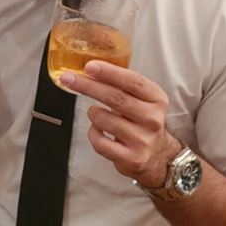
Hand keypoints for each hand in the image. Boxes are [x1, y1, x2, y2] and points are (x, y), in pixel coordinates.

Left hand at [58, 61, 177, 187]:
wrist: (156, 155)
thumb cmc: (141, 121)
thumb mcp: (141, 99)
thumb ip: (121, 85)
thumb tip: (90, 69)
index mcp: (157, 99)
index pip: (133, 82)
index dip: (110, 73)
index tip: (90, 66)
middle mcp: (152, 119)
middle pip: (116, 98)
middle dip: (88, 86)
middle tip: (69, 79)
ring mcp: (143, 140)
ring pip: (103, 119)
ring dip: (92, 113)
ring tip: (97, 113)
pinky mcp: (131, 158)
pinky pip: (99, 141)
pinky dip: (93, 133)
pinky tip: (98, 130)